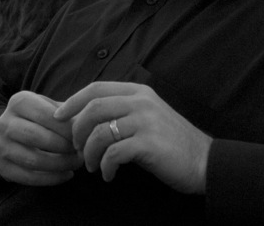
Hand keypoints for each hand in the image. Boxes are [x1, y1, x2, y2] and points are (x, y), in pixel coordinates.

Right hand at [0, 91, 83, 186]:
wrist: (13, 135)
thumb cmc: (41, 119)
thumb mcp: (50, 107)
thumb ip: (68, 112)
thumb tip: (86, 123)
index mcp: (19, 101)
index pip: (45, 115)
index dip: (66, 128)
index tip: (82, 136)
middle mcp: (4, 122)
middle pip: (37, 137)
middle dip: (63, 147)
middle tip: (80, 152)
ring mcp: (0, 145)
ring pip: (33, 159)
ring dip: (60, 164)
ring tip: (76, 163)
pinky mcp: (1, 166)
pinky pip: (28, 177)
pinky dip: (51, 179)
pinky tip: (66, 175)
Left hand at [54, 82, 211, 194]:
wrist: (205, 162)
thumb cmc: (170, 143)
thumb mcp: (146, 116)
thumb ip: (119, 112)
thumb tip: (79, 116)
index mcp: (138, 92)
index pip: (96, 88)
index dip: (72, 101)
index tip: (58, 116)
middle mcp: (141, 102)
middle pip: (93, 108)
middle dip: (77, 130)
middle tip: (77, 148)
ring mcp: (146, 121)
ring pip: (100, 132)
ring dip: (89, 153)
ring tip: (93, 166)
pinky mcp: (149, 143)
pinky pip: (113, 153)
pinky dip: (105, 167)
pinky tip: (109, 175)